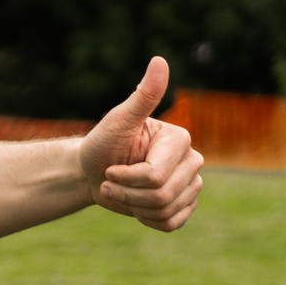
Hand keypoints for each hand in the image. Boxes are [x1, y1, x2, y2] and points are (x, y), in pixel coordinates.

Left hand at [77, 56, 204, 231]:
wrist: (93, 171)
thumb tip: (160, 60)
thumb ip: (144, 95)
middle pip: (162, 196)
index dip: (126, 178)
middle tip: (110, 181)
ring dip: (134, 206)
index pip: (155, 176)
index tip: (109, 168)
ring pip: (166, 211)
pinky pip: (171, 224)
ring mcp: (191, 186)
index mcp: (179, 140)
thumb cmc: (103, 143)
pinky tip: (136, 205)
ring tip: (121, 191)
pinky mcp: (184, 206)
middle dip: (127, 193)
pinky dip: (147, 220)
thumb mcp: (119, 119)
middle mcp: (192, 162)